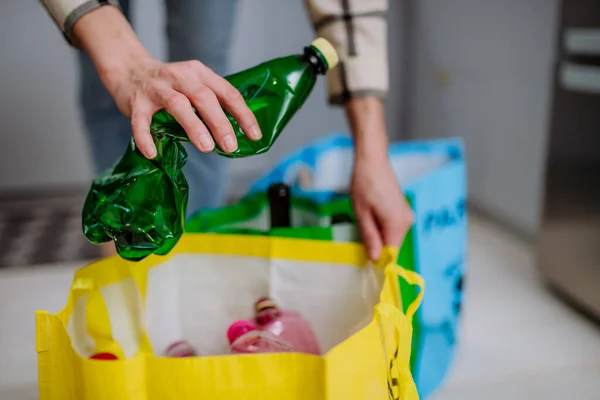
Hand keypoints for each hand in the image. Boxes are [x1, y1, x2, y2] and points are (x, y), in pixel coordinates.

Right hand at [109, 57, 260, 158]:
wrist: (128, 69)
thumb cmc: (169, 85)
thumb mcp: (194, 85)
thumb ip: (212, 104)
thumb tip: (234, 136)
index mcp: (200, 73)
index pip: (228, 93)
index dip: (243, 115)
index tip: (254, 136)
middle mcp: (180, 76)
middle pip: (204, 98)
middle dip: (220, 123)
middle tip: (230, 146)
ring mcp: (157, 87)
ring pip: (178, 104)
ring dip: (194, 126)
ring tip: (206, 147)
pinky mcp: (136, 101)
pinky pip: (140, 121)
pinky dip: (145, 137)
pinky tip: (152, 153)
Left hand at [351, 155, 412, 260]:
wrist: (373, 160)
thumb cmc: (364, 184)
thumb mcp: (361, 214)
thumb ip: (370, 237)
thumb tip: (375, 260)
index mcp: (397, 224)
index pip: (391, 253)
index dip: (378, 258)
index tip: (364, 257)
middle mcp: (406, 222)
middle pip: (391, 245)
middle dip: (376, 243)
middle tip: (361, 227)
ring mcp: (407, 215)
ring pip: (391, 236)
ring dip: (378, 233)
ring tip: (366, 216)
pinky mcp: (404, 211)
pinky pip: (393, 227)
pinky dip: (382, 226)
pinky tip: (372, 212)